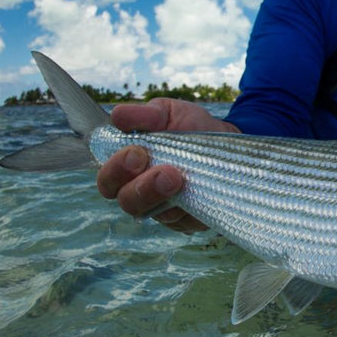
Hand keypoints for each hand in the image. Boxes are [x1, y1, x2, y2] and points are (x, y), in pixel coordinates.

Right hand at [96, 98, 239, 232]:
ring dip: (163, 198)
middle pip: (128, 202)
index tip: (136, 152)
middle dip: (141, 188)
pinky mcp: (189, 220)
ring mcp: (165, 209)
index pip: (109, 180)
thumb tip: (118, 116)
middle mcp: (141, 192)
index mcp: (128, 168)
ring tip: (180, 178)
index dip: (116, 170)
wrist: (227, 141)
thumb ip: (144, 116)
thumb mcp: (168, 113)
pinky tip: (199, 193)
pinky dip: (189, 209)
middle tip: (165, 171)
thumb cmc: (189, 127)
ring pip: (156, 216)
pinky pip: (184, 222)